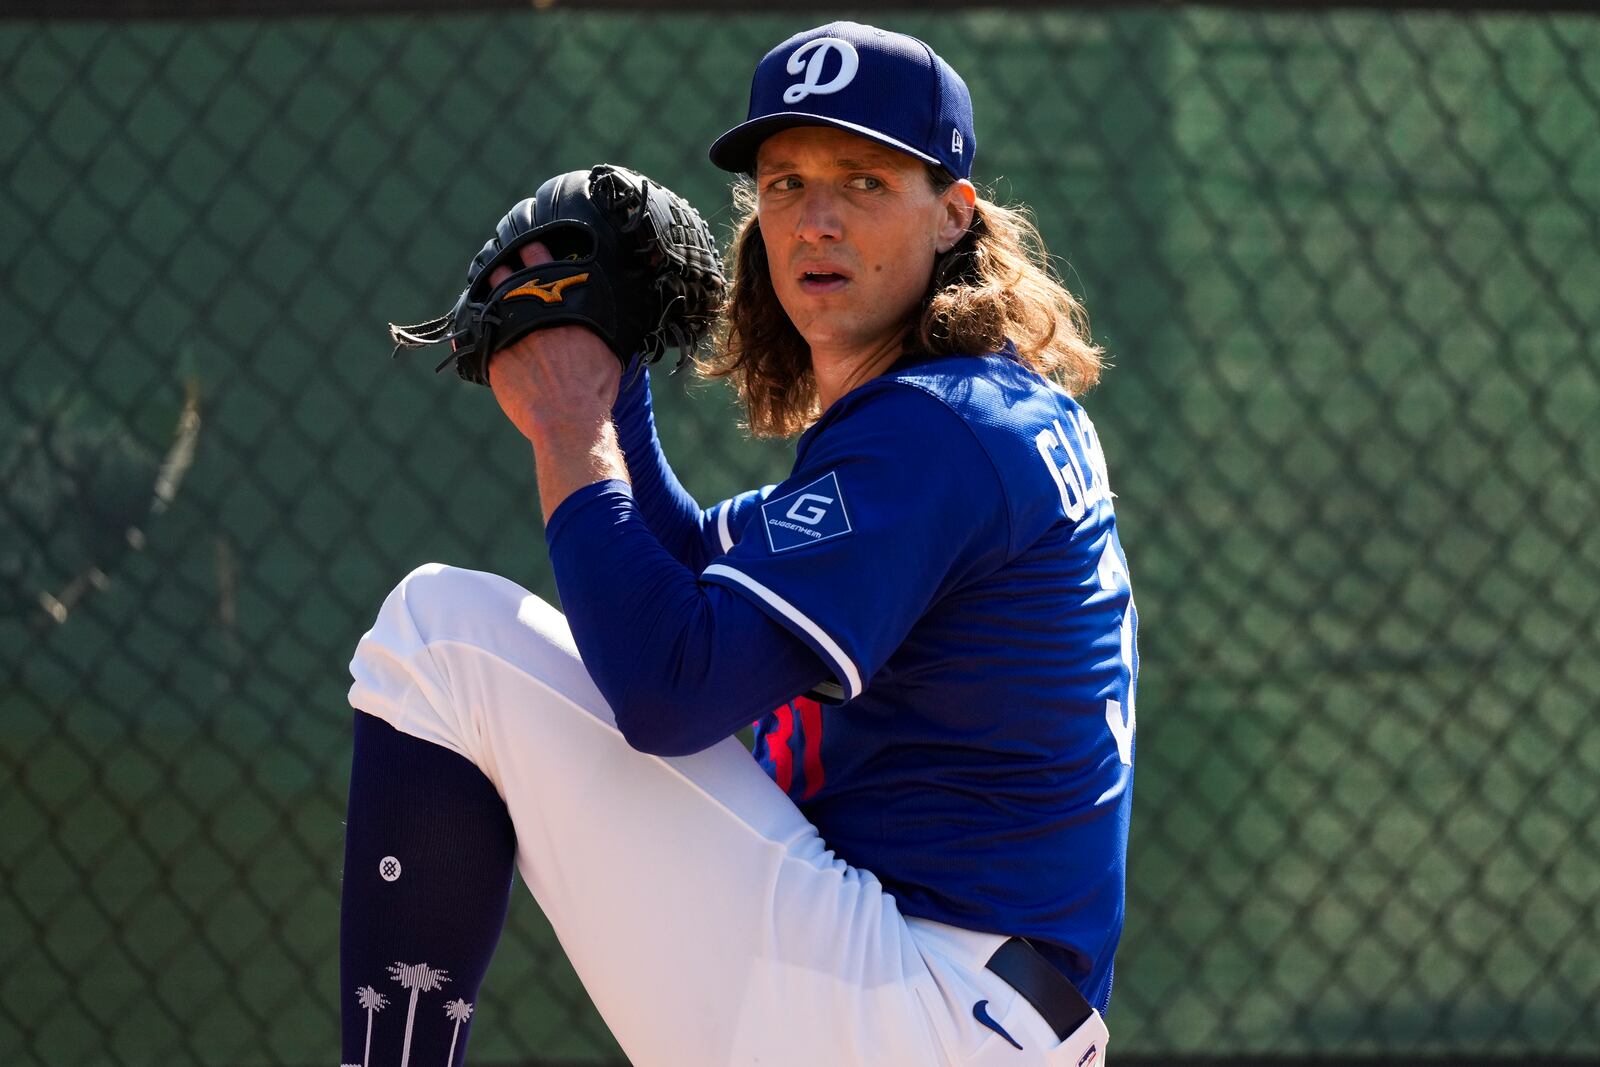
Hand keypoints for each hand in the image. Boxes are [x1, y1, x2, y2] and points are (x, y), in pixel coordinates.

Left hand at [485, 242, 622, 447]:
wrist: (568, 418)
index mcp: (563, 302)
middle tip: (499, 262)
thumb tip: (606, 325)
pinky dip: (471, 329)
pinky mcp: (491, 354)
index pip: (541, 258)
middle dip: (502, 264)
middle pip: (506, 272)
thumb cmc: (593, 390)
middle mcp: (531, 309)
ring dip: (485, 292)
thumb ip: (599, 330)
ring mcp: (506, 329)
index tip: (528, 247)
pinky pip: (472, 334)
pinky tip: (467, 327)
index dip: (532, 249)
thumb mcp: (609, 352)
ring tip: (485, 292)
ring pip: (487, 298)